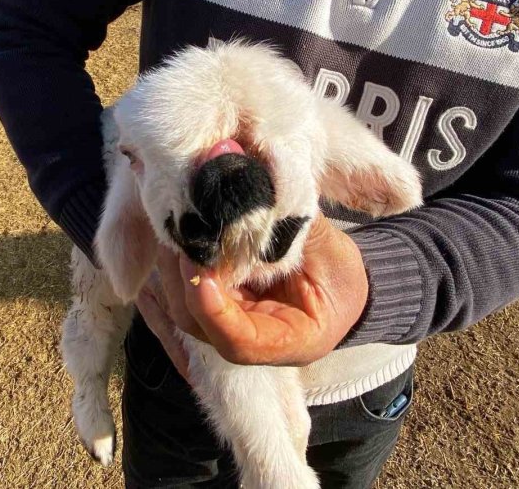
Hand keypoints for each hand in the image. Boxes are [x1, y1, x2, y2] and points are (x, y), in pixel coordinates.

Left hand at [143, 213, 368, 366]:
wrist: (344, 286)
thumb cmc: (344, 276)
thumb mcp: (333, 253)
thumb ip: (296, 227)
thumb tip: (263, 176)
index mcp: (290, 341)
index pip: (239, 343)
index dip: (213, 311)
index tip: (200, 272)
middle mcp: (250, 340)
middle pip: (198, 322)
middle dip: (184, 274)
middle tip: (184, 227)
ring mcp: (227, 322)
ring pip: (182, 303)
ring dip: (175, 261)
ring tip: (181, 217)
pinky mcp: (217, 300)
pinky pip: (186, 284)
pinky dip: (181, 255)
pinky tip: (181, 223)